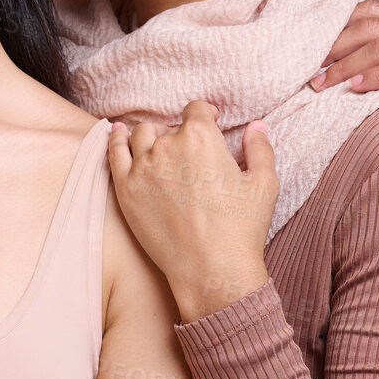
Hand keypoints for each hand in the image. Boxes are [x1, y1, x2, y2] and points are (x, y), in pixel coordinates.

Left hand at [107, 100, 278, 321]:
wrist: (211, 269)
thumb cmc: (241, 229)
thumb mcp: (264, 184)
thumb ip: (260, 148)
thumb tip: (257, 126)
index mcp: (201, 137)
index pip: (196, 110)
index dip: (205, 114)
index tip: (208, 121)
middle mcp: (167, 145)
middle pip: (169, 126)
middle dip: (180, 134)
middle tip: (189, 155)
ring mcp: (142, 167)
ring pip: (141, 135)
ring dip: (152, 137)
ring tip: (159, 148)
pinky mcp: (125, 189)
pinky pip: (114, 152)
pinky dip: (116, 139)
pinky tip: (118, 134)